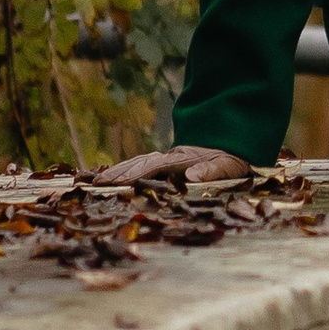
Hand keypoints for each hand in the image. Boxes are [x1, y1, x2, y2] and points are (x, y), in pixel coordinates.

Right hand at [91, 143, 251, 189]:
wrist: (231, 145)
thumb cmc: (230, 160)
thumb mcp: (228, 166)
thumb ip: (212, 171)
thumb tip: (192, 175)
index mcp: (182, 160)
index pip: (154, 167)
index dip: (135, 174)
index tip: (118, 182)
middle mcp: (170, 157)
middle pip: (139, 163)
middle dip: (118, 173)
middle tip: (97, 185)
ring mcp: (166, 159)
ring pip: (137, 163)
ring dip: (118, 171)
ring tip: (97, 182)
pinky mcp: (165, 163)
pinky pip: (140, 165)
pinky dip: (124, 169)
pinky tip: (112, 177)